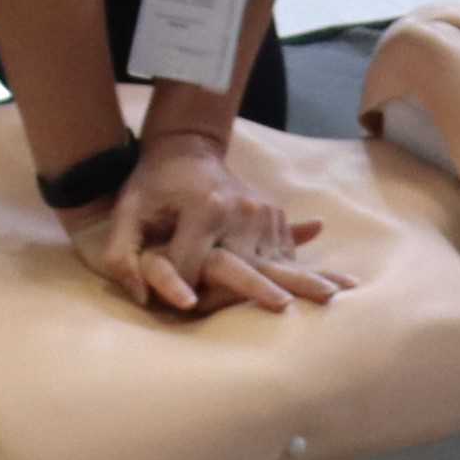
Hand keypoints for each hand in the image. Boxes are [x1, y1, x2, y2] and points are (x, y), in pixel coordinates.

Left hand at [67, 129, 349, 317]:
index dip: (178, 290)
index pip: (192, 266)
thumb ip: (121, 254)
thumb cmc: (152, 186)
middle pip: (248, 268)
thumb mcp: (126, 212)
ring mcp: (263, 213)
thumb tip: (141, 297)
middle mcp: (240, 211)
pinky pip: (285, 253)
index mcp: (204, 208)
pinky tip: (337, 283)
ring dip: (287, 286)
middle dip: (262, 293)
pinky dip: (297, 271)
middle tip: (288, 309)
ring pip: (272, 263)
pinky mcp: (275, 217)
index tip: (174, 307)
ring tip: (333, 300)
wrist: (187, 150)